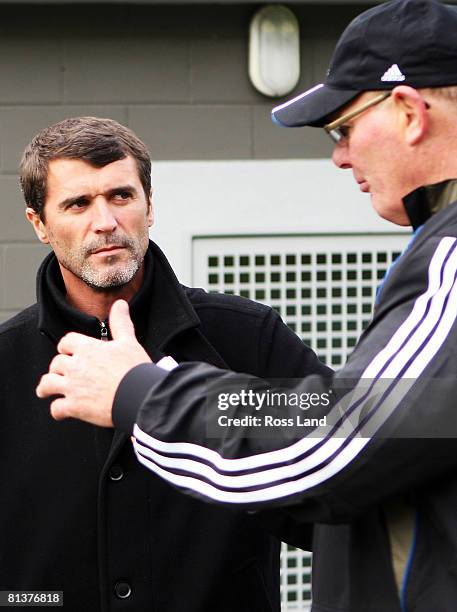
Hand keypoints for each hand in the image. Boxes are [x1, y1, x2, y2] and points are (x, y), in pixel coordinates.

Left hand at [36, 300, 151, 425]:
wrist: (139, 396)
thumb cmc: (135, 369)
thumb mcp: (129, 342)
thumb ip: (121, 322)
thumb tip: (120, 304)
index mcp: (87, 348)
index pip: (67, 341)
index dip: (66, 346)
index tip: (68, 351)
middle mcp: (76, 366)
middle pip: (56, 363)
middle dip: (57, 368)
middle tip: (60, 372)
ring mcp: (73, 387)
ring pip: (48, 384)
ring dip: (46, 387)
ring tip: (45, 390)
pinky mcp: (74, 407)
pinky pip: (56, 408)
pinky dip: (57, 411)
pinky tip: (60, 412)